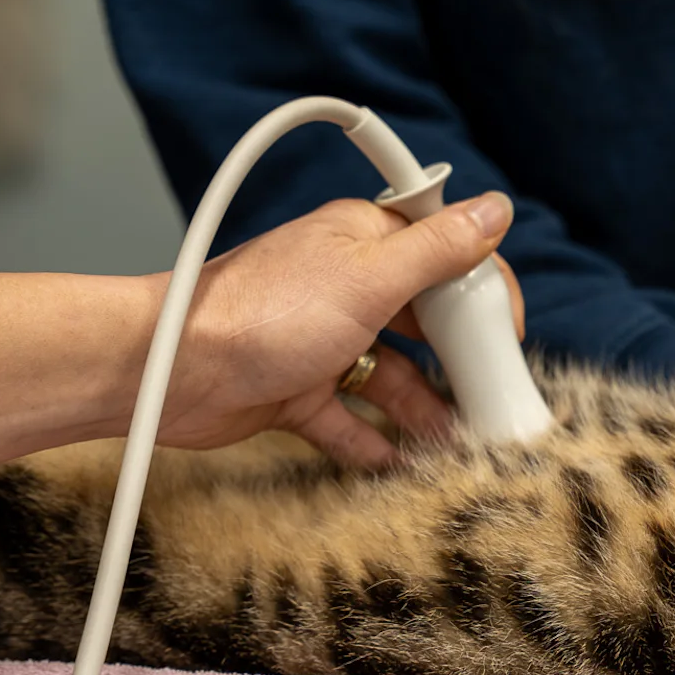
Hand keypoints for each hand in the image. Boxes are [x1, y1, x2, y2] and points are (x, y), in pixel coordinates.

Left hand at [153, 193, 520, 465]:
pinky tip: (402, 464)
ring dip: (424, 410)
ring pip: (393, 375)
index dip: (481, 295)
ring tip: (455, 444)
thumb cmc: (262, 312)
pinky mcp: (298, 389)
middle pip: (425, 323)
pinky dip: (375, 442)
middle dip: (460, 362)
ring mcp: (323, 339)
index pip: (445, 257)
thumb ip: (437, 250)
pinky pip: (350, 419)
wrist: (169, 370)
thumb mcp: (367, 278)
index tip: (505, 336)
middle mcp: (347, 286)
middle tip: (493, 399)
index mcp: (364, 241)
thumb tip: (497, 210)